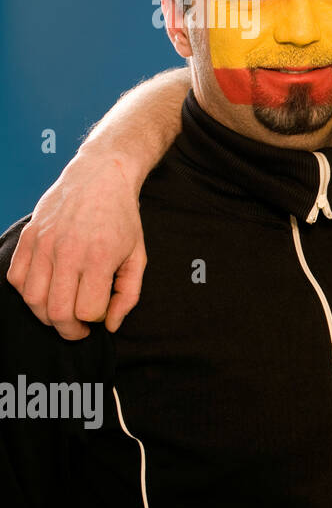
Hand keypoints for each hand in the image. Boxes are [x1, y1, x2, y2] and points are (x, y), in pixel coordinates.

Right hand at [5, 152, 146, 339]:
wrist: (101, 177)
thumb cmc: (122, 219)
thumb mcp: (138, 256)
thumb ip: (128, 295)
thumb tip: (110, 325)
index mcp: (98, 258)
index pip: (88, 311)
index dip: (95, 320)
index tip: (100, 313)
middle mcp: (66, 252)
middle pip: (57, 312)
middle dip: (69, 330)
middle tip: (79, 329)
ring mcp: (43, 245)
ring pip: (32, 300)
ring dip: (46, 315)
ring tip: (63, 311)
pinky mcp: (28, 237)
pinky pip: (16, 279)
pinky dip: (27, 292)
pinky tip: (46, 290)